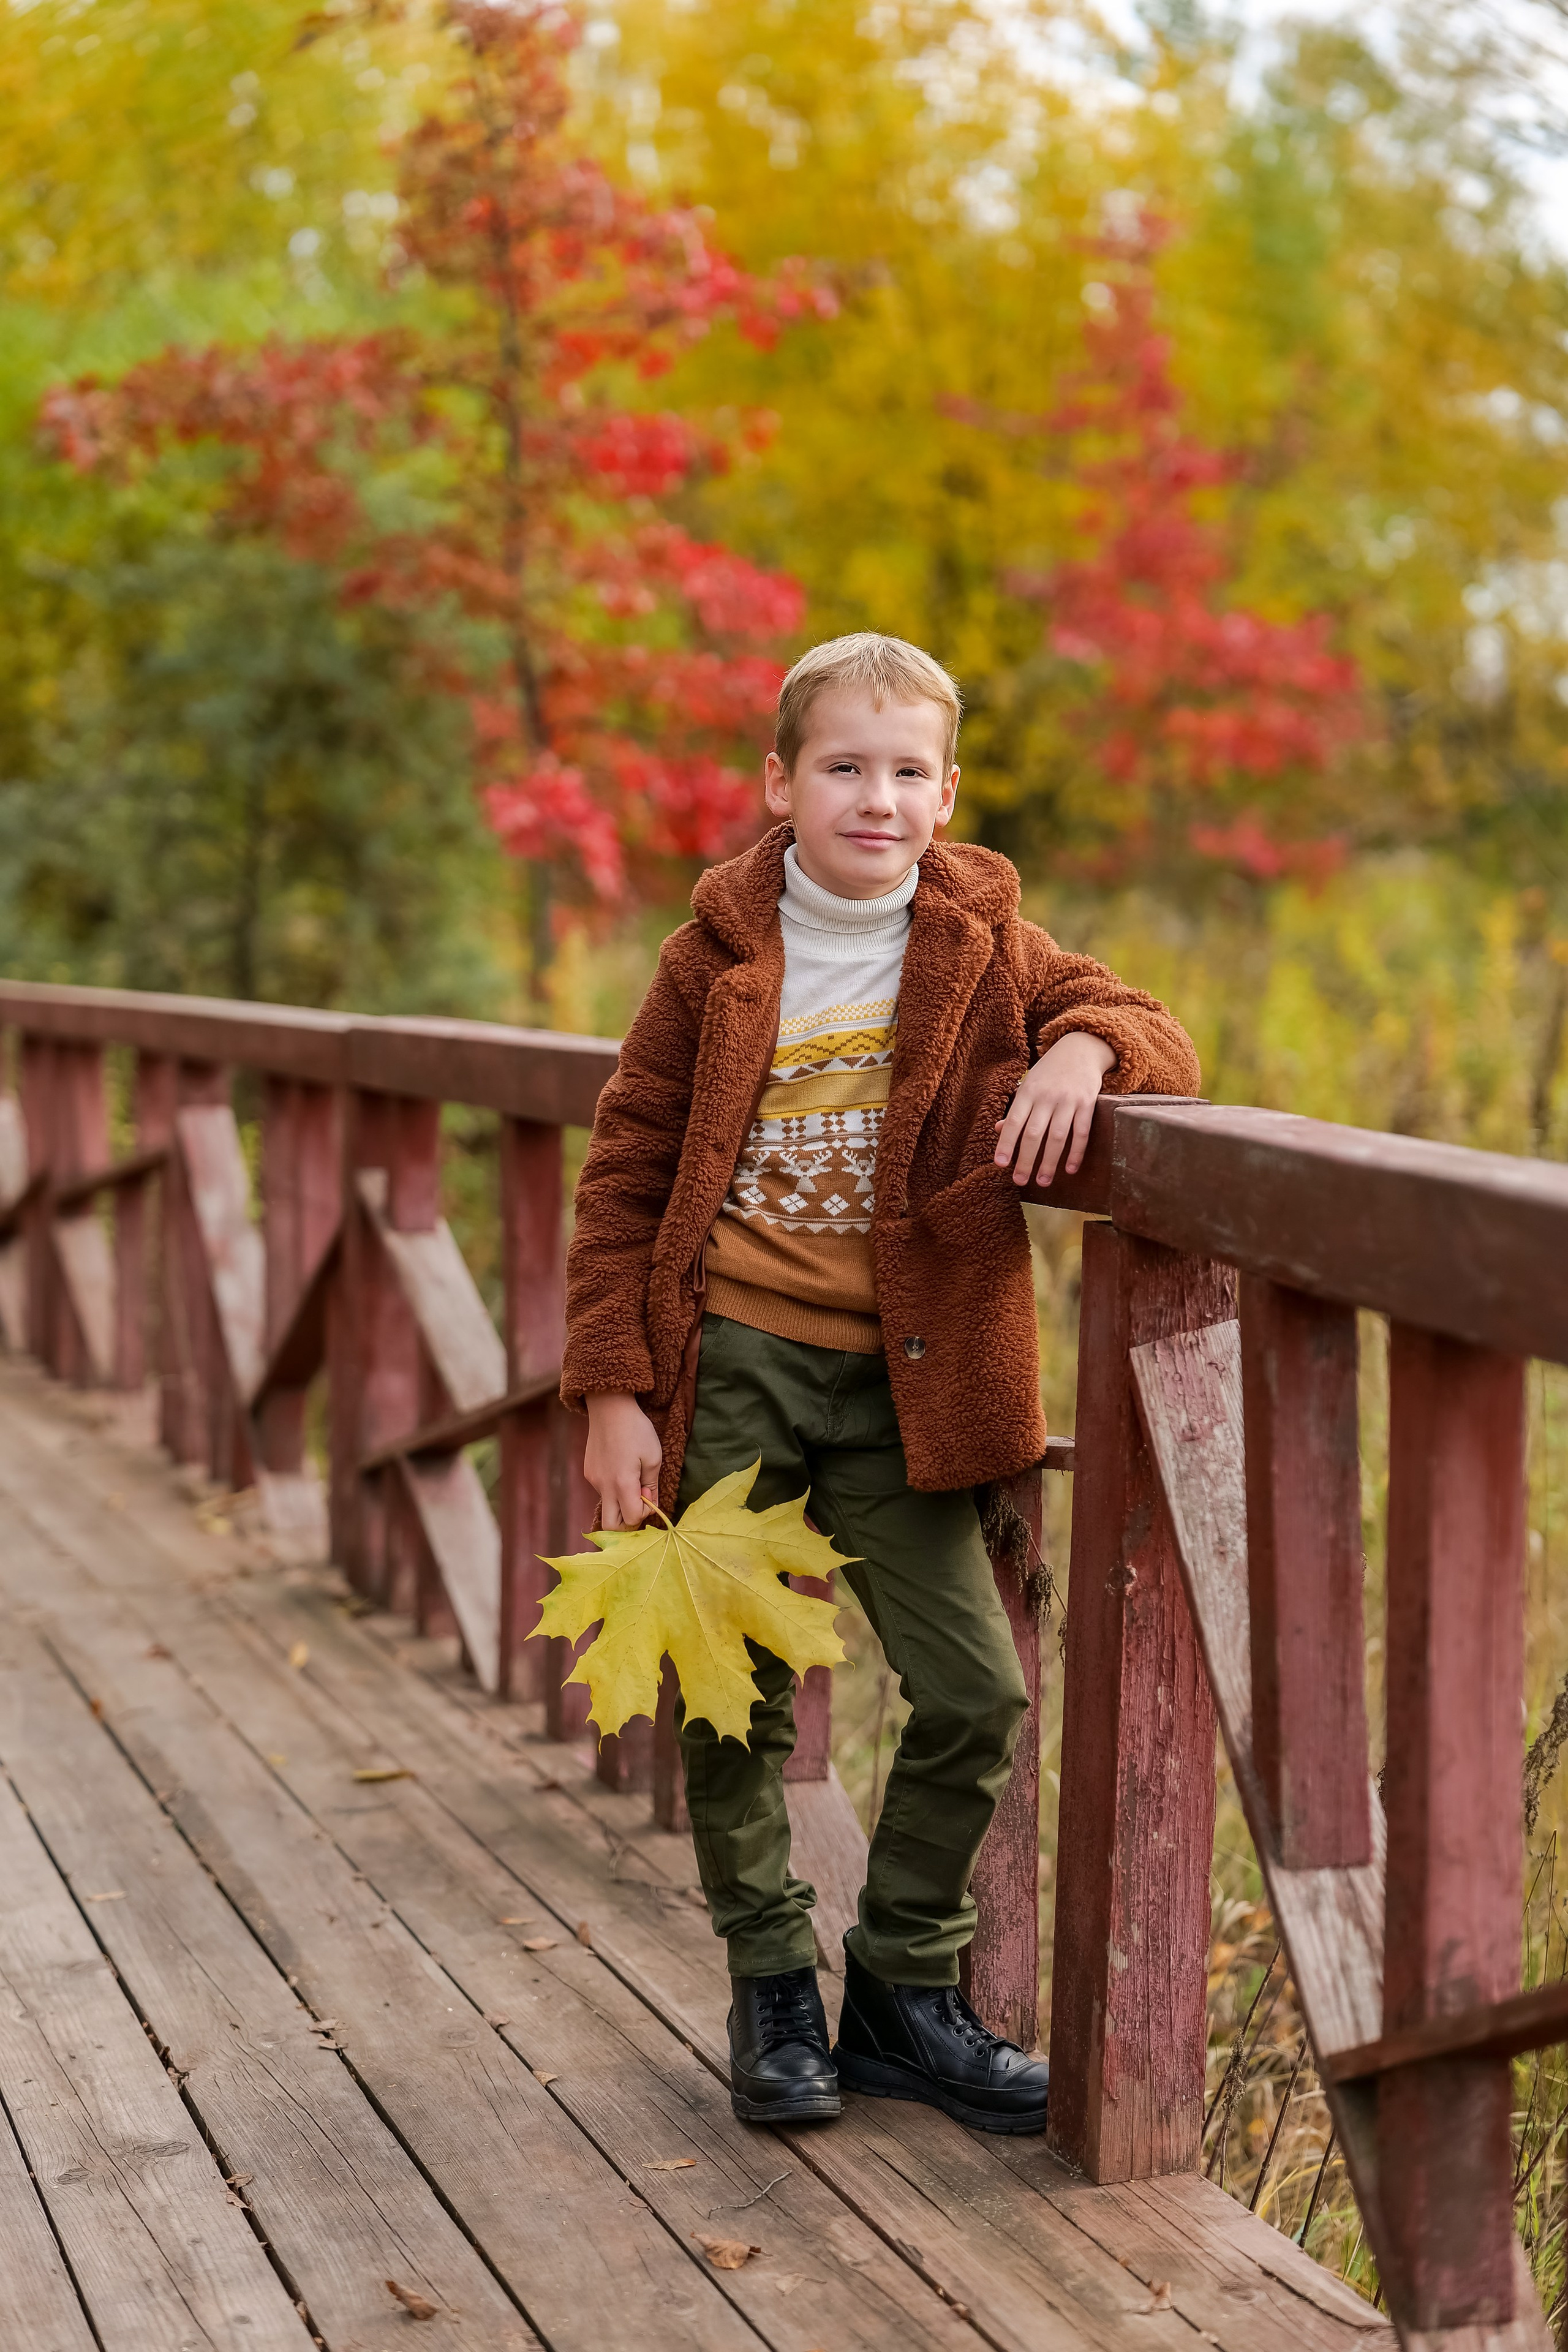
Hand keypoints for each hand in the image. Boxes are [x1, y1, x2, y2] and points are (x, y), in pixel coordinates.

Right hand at [584, 1392, 663, 1529]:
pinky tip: (620, 1467)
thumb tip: (650, 1504)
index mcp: (622, 1483)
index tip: (650, 1495)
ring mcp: (593, 1480)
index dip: (644, 1513)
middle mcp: (603, 1486)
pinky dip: (613, 1489)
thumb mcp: (653, 1457)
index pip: (631, 1519)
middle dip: (626, 1524)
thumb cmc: (636, 1430)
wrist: (609, 1407)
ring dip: (620, 1502)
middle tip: (639, 1506)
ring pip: (607, 1506)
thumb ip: (652, 1486)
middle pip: (610, 1526)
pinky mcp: (588, 1472)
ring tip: (632, 1478)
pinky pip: (601, 1490)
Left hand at [994, 1031, 1116, 1188]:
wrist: (1080, 1049)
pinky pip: (1082, 1132)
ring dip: (1049, 1162)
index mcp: (1028, 1092)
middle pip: (1034, 1133)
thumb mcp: (1028, 1085)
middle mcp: (1047, 1096)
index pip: (1013, 1121)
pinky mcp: (1088, 1103)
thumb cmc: (1049, 1072)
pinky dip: (1076, 1152)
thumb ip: (1016, 1108)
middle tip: (1019, 1181)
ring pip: (1057, 1137)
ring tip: (1043, 1181)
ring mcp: (1068, 1100)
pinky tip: (1070, 1169)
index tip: (1000, 1164)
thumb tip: (998, 1130)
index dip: (1006, 1143)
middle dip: (1026, 1160)